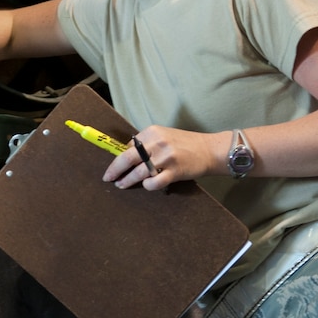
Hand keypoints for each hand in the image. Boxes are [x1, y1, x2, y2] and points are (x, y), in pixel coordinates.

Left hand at [101, 126, 220, 190]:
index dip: (118, 158)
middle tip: (108, 178)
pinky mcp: (174, 171)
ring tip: (122, 185)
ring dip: (127, 181)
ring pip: (138, 172)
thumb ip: (146, 144)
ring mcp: (166, 158)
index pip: (128, 146)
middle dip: (114, 170)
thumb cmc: (184, 144)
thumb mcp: (163, 136)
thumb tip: (125, 155)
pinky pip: (154, 182)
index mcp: (151, 132)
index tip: (113, 166)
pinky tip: (146, 185)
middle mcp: (157, 143)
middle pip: (127, 158)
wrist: (209, 149)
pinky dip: (147, 185)